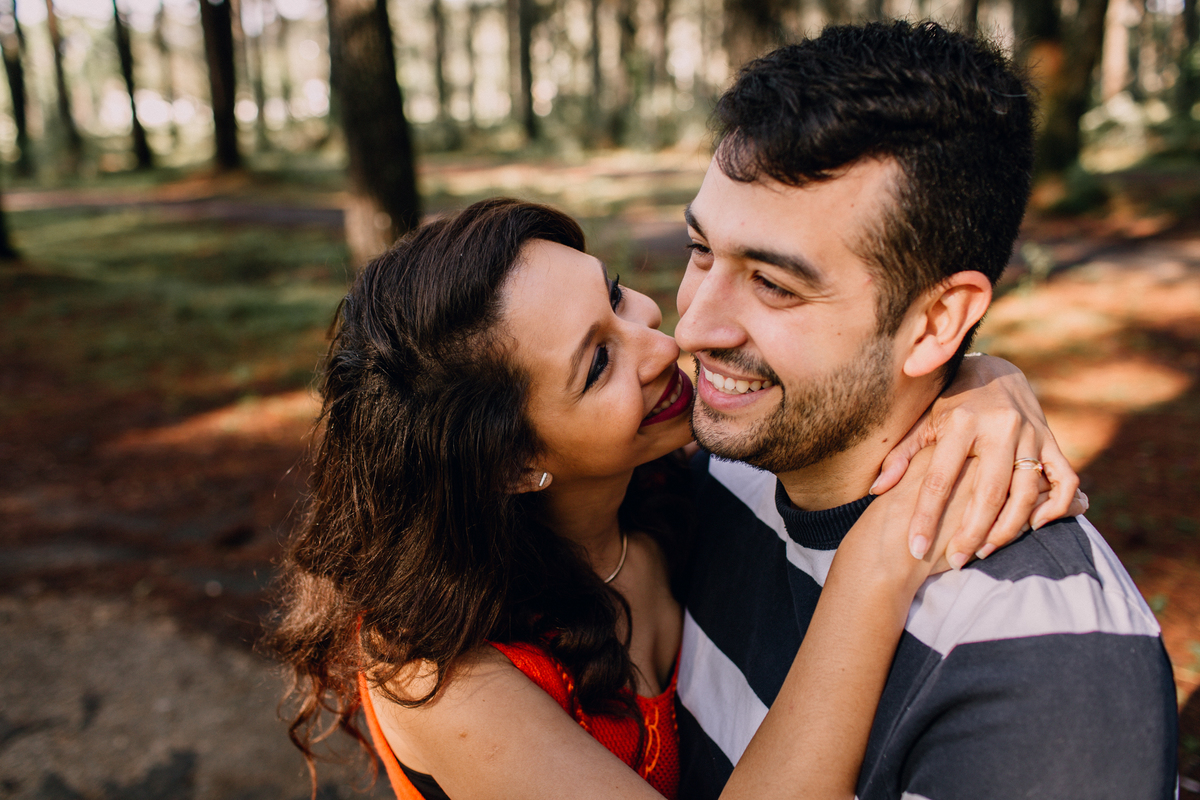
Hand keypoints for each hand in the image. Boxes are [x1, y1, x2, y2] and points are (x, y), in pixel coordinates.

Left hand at [869, 355, 1081, 568]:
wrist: (993, 371)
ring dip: (1008, 528)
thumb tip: (875, 490)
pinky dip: (1057, 506)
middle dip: (971, 533)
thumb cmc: (948, 404)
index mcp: (960, 423)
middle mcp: (999, 428)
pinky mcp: (1052, 440)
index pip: (940, 480)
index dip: (926, 517)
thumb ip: (901, 455)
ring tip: (985, 551)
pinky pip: (1065, 479)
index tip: (914, 549)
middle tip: (956, 561)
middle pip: (988, 493)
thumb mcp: (922, 422)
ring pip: (1026, 492)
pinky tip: (1035, 526)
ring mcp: (1030, 434)